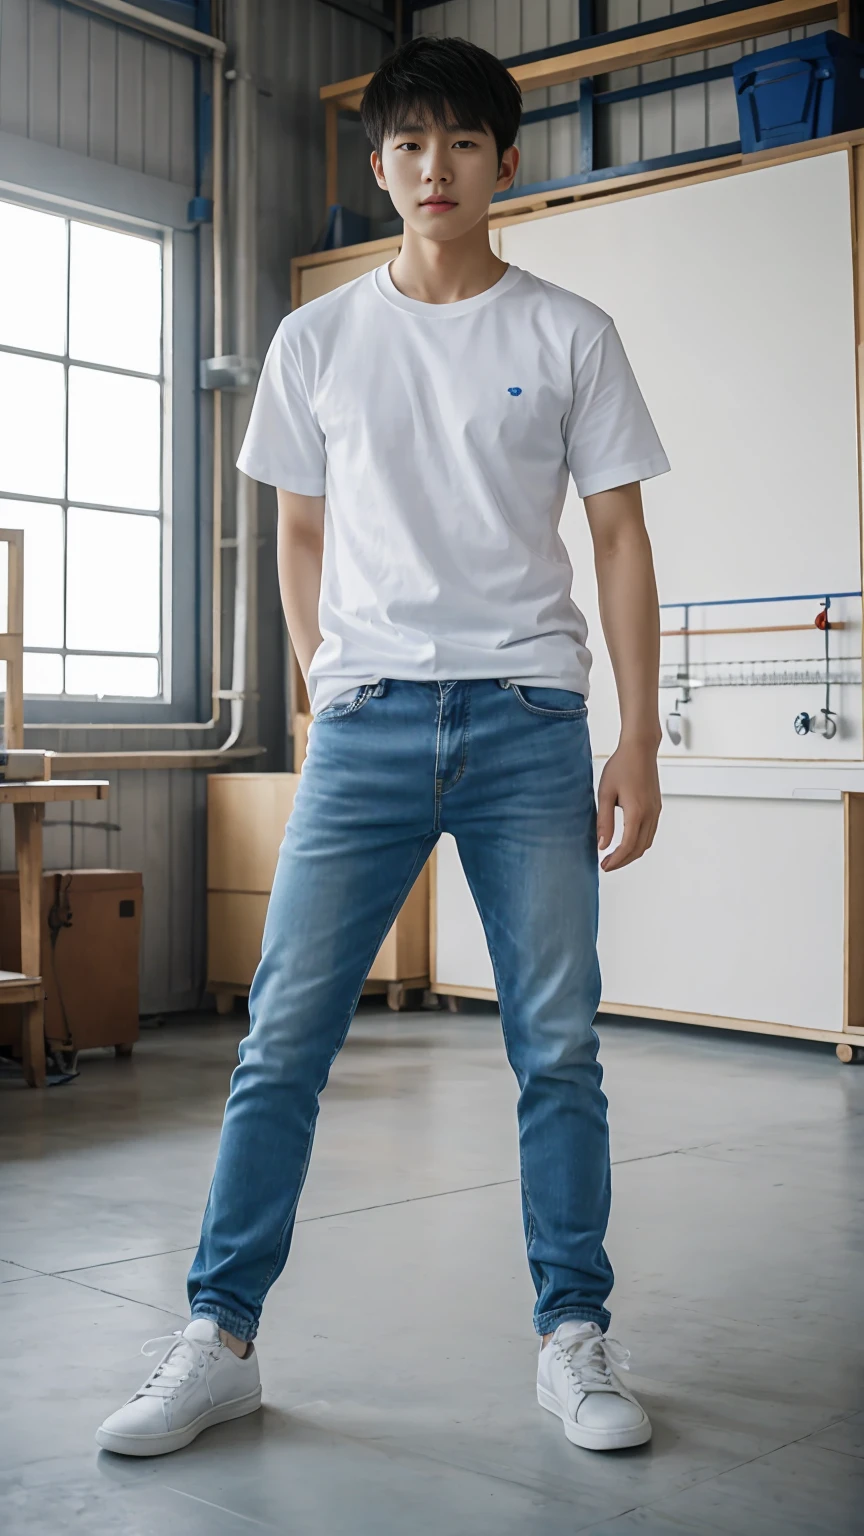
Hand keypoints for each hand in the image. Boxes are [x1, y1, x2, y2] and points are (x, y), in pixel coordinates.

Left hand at [596, 738, 660, 871]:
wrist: (640, 749)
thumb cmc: (622, 766)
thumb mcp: (605, 793)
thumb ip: (604, 821)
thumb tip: (602, 845)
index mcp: (637, 812)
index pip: (628, 846)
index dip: (616, 860)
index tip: (604, 865)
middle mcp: (650, 814)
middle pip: (639, 849)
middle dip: (623, 861)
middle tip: (607, 865)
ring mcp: (656, 811)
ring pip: (646, 843)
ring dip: (631, 853)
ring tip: (615, 857)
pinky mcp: (656, 807)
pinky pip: (650, 833)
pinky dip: (639, 843)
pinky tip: (626, 842)